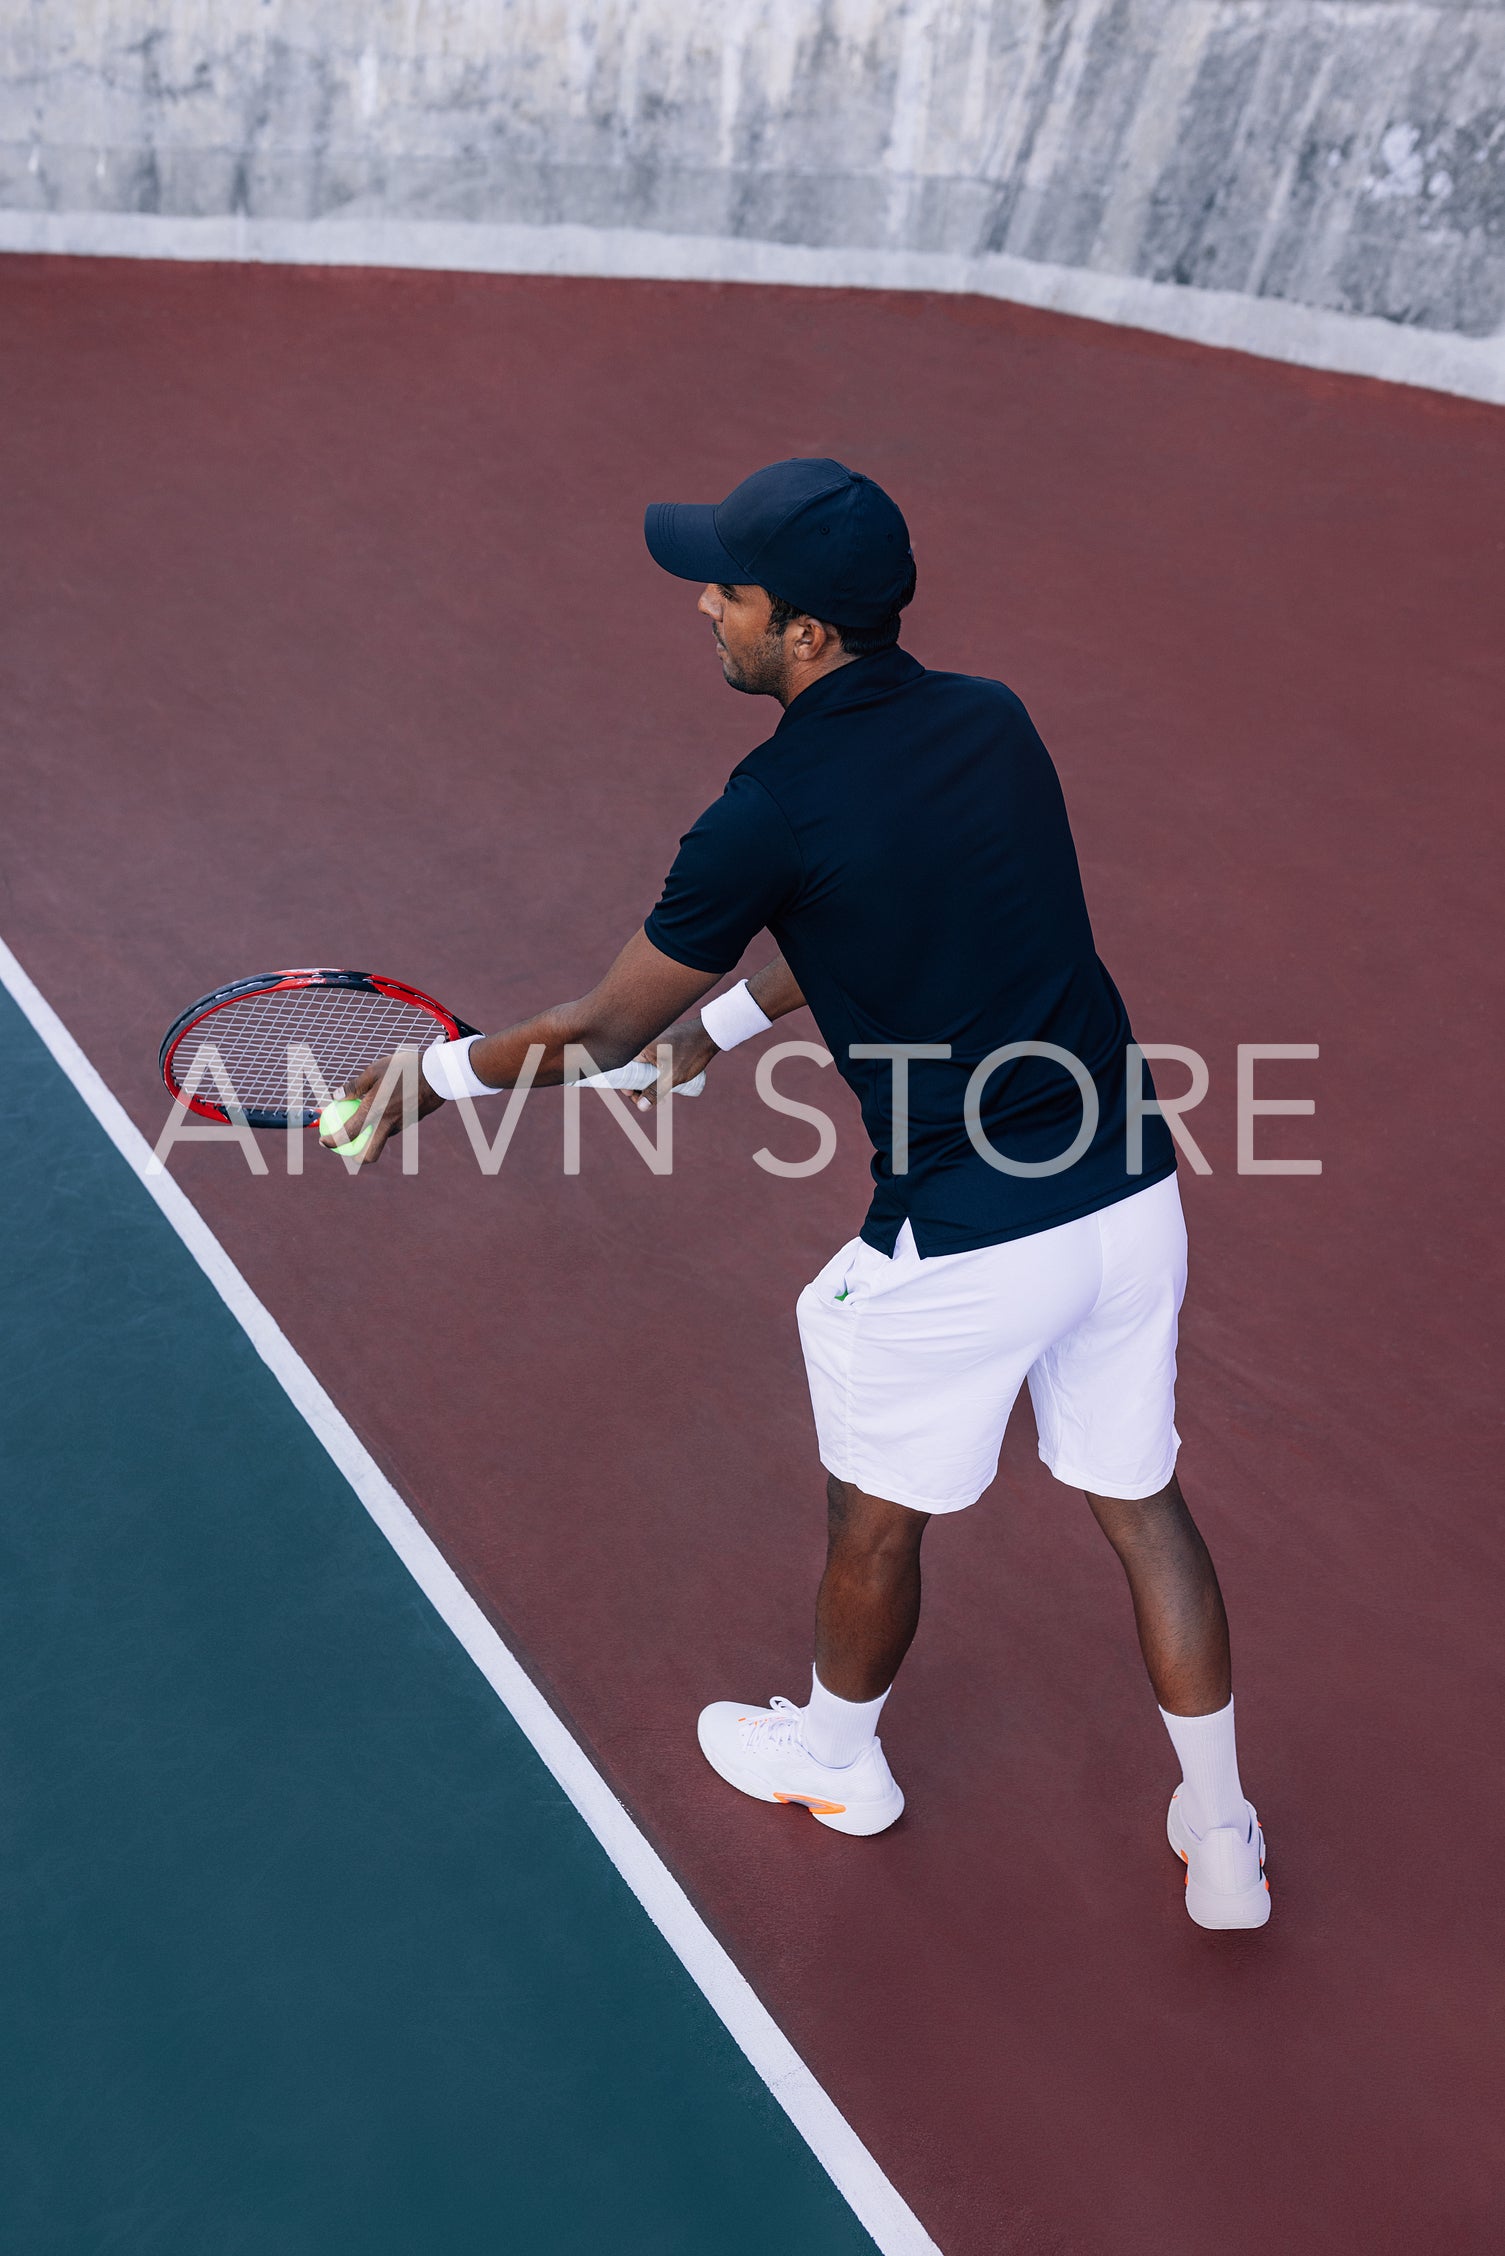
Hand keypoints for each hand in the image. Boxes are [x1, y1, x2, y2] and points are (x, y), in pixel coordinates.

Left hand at [320, 1050, 445, 1163]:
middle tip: (348, 1151)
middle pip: (370, 1154)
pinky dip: (388, 1123)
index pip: (348, 1134)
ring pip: (384, 1138)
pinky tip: (387, 1108)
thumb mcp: (375, 1070)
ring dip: (374, 1136)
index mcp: (374, 1111)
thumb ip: (354, 1086)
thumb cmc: (405, 1067)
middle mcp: (388, 1123)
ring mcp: (403, 1125)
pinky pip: (396, 1127)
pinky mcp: (414, 1121)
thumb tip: (336, 1095)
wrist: (439, 1072)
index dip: (332, 1141)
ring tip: (368, 1120)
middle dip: (358, 1159)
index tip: (323, 1142)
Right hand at [632, 1016, 718, 1107]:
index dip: (627, 1087)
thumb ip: (656, 1090)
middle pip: (634, 1070)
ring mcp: (654, 1042)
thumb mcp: (673, 1076)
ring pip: (645, 1067)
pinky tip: (664, 1082)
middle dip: (640, 1088)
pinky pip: (653, 1060)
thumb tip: (641, 1107)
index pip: (625, 1071)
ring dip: (649, 1082)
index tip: (637, 1099)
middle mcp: (644, 1043)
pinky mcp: (663, 1044)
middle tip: (651, 1102)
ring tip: (662, 1097)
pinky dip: (655, 1072)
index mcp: (641, 1048)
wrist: (709, 1033)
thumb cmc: (691, 1052)